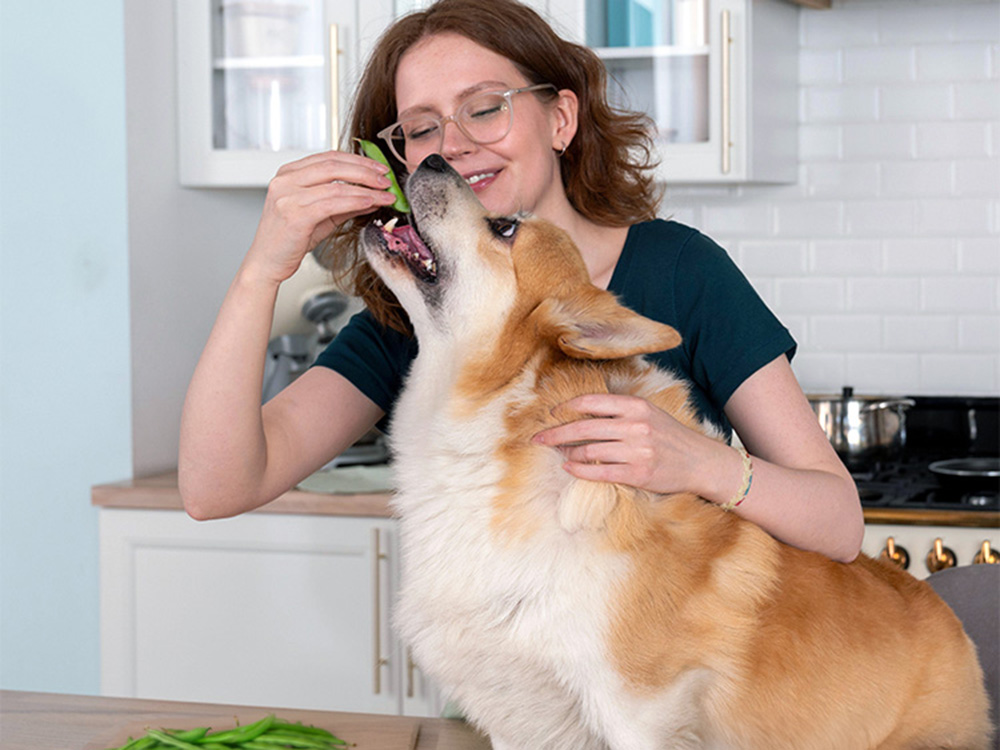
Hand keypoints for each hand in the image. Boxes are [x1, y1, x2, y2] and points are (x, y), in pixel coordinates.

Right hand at [244, 150, 399, 284]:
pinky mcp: (295, 214)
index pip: (328, 157)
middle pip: (333, 165)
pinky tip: (372, 204)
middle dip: (365, 171)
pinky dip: (357, 202)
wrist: (267, 263)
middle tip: (387, 179)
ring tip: (386, 194)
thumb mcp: (320, 215)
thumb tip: (374, 195)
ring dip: (367, 189)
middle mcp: (285, 180)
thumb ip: (344, 202)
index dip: (357, 160)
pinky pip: (333, 203)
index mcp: (288, 173)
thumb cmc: (289, 239)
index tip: (379, 168)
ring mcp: (288, 196)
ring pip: (336, 185)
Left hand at [531, 393, 726, 496]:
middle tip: (537, 439)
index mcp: (636, 406)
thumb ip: (619, 411)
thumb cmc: (669, 436)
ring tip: (557, 453)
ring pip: (589, 451)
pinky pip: (599, 472)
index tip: (552, 415)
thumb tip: (581, 413)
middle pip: (583, 428)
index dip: (566, 408)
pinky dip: (579, 470)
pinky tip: (569, 467)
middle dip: (555, 433)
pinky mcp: (638, 473)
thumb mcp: (648, 413)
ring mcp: (637, 451)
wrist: (700, 461)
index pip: (591, 402)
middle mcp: (635, 426)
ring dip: (567, 453)